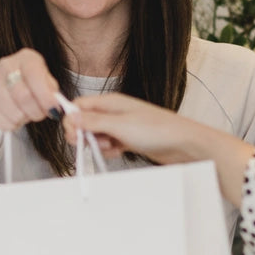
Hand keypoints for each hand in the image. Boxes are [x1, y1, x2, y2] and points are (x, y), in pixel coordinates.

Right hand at [0, 48, 60, 131]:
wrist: (0, 88)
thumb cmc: (30, 85)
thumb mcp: (46, 82)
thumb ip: (53, 92)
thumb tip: (56, 106)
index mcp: (27, 58)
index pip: (35, 75)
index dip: (46, 97)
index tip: (53, 110)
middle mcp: (7, 65)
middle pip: (23, 96)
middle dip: (36, 112)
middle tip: (40, 114)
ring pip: (14, 112)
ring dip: (24, 119)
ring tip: (25, 113)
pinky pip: (2, 122)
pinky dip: (12, 125)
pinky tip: (13, 116)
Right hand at [64, 93, 200, 162]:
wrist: (183, 144)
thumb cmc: (157, 130)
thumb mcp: (120, 125)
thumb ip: (93, 122)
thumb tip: (70, 117)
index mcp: (110, 102)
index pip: (79, 105)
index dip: (72, 120)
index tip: (75, 135)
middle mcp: (114, 112)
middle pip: (85, 121)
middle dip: (84, 135)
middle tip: (94, 143)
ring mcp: (121, 126)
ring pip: (96, 135)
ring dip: (98, 145)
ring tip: (112, 147)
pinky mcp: (127, 139)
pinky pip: (108, 145)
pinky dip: (109, 151)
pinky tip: (119, 152)